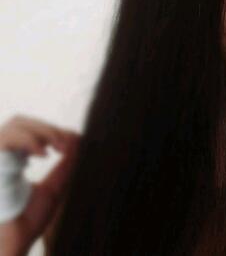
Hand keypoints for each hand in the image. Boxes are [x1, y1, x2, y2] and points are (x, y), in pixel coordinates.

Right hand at [0, 115, 80, 255]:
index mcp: (10, 159)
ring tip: (56, 148)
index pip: (28, 128)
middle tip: (64, 144)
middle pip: (22, 121)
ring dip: (42, 132)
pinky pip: (7, 138)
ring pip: (16, 124)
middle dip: (49, 129)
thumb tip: (78, 137)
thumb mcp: (54, 187)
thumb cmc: (27, 221)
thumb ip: (66, 163)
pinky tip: (44, 155)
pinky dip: (30, 140)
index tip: (69, 144)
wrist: (12, 246)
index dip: (52, 131)